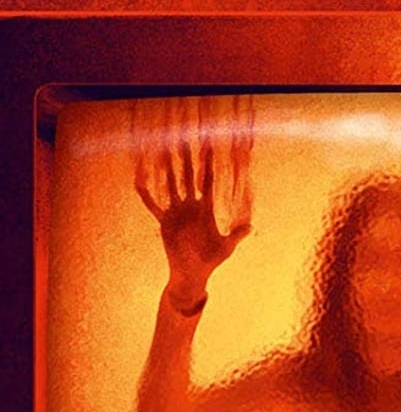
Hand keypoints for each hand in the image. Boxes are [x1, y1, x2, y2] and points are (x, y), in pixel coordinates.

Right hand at [136, 143, 250, 308]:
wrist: (192, 273)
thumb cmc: (211, 261)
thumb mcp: (226, 247)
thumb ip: (236, 235)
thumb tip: (251, 226)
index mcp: (206, 209)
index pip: (208, 181)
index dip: (208, 164)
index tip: (209, 146)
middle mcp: (190, 206)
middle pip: (188, 177)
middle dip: (186, 159)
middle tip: (182, 138)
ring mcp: (176, 212)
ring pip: (170, 185)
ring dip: (166, 168)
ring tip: (161, 149)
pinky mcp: (164, 222)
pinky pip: (153, 206)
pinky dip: (145, 194)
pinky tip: (137, 181)